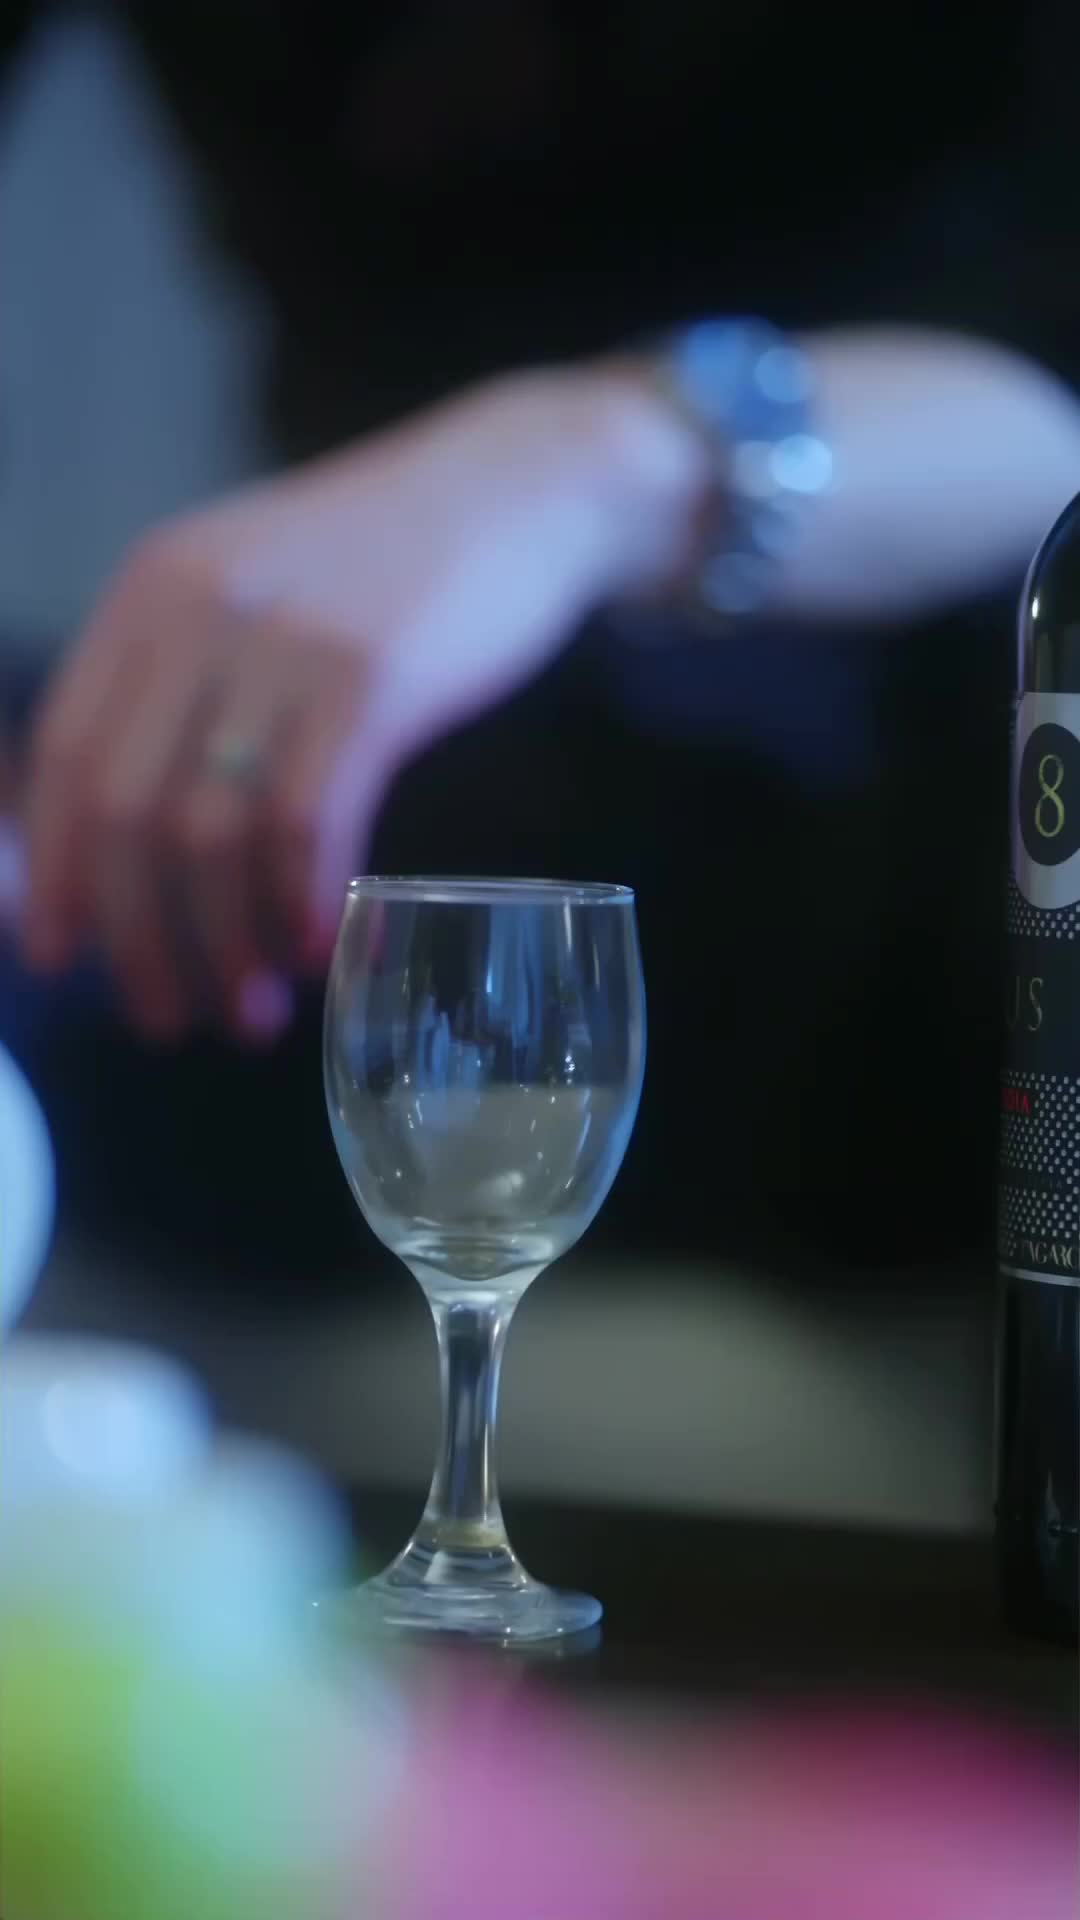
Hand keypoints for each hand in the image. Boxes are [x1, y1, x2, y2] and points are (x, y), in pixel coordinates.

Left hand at [22, 365, 703, 1039]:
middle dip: (138, 940)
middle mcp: (198, 611)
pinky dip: (303, 903)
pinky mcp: (373, 676)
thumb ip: (179, 681)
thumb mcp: (250, 589)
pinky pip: (308, 821)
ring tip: (254, 1013)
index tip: (63, 960)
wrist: (517, 489)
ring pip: (212, 833)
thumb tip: (122, 832)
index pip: (58, 755)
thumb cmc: (384, 566)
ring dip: (226, 945)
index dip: (52, 873)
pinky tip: (319, 951)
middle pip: (124, 813)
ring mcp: (284, 642)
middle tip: (168, 1019)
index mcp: (149, 593)